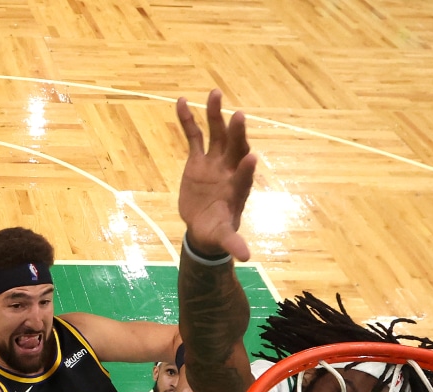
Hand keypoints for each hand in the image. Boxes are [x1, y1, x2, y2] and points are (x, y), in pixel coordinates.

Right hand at [176, 89, 256, 261]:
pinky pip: (193, 136)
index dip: (246, 169)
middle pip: (234, 148)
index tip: (250, 158)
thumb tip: (245, 257)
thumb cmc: (217, 232)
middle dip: (237, 133)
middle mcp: (229, 170)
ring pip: (216, 134)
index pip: (244, 176)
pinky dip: (188, 120)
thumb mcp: (224, 239)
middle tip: (239, 116)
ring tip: (215, 93)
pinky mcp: (197, 160)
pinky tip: (181, 101)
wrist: (204, 228)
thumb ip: (233, 243)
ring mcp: (213, 162)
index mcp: (238, 189)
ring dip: (215, 115)